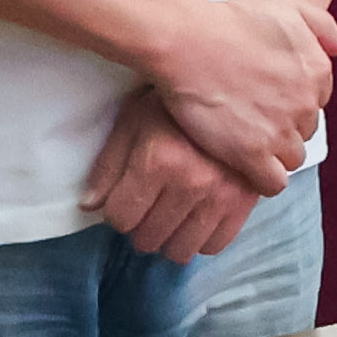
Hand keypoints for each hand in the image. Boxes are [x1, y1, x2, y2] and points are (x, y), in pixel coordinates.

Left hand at [83, 89, 261, 261]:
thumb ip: (108, 165)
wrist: (232, 87)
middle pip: (148, 238)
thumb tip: (89, 206)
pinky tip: (196, 217)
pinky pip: (215, 245)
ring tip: (169, 216)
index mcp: (159, 160)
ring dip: (168, 238)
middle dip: (140, 227)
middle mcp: (192, 181)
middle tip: (147, 208)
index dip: (116, 211)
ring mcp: (223, 194)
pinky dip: (200, 238)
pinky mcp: (246, 201)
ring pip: (180, 250)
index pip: (120, 218)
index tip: (125, 199)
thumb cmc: (175, 104)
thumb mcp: (133, 122)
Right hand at [149, 0, 336, 189]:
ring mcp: (280, 130)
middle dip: (283, 127)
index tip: (266, 98)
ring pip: (291, 157)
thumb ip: (323, 26)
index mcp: (318, 71)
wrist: (188, 40)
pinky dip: (263, 180)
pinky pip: (273, 183)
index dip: (291, 102)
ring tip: (243, 141)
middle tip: (251, 118)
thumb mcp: (287, 6)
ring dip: (273, 154)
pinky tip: (244, 167)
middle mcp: (306, 103)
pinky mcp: (252, 153)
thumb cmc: (232, 20)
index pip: (317, 101)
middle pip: (304, 130)